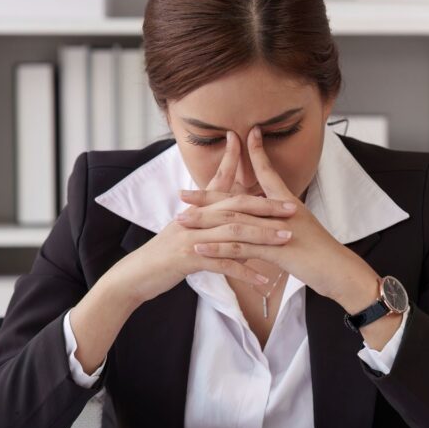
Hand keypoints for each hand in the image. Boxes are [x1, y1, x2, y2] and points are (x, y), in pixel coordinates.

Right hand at [107, 130, 296, 305]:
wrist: (135, 275)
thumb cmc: (163, 255)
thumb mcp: (186, 232)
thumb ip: (208, 222)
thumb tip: (233, 220)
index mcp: (195, 210)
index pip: (218, 181)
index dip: (234, 161)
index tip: (255, 148)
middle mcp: (194, 218)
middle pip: (235, 206)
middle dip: (266, 206)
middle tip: (292, 208)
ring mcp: (190, 237)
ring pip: (232, 232)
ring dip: (262, 236)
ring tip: (286, 239)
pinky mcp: (187, 259)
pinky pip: (222, 263)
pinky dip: (244, 270)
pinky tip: (263, 279)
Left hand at [179, 126, 379, 309]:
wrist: (341, 271)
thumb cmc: (322, 254)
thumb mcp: (301, 230)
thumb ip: (282, 220)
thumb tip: (269, 216)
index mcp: (287, 203)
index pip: (268, 172)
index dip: (255, 153)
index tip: (240, 136)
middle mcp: (281, 212)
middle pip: (238, 199)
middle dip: (208, 196)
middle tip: (182, 193)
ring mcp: (277, 230)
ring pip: (234, 222)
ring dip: (205, 221)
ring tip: (181, 220)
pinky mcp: (276, 250)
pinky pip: (242, 248)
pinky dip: (218, 247)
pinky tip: (199, 248)